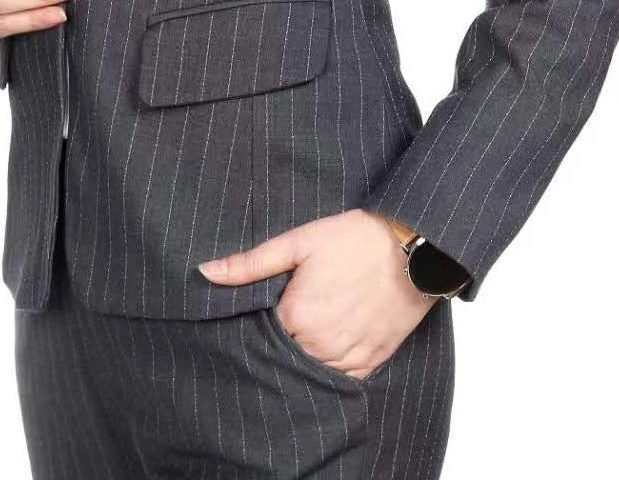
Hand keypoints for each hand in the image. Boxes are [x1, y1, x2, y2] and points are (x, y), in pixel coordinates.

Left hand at [198, 208, 435, 381]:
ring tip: (306, 329)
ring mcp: (349, 357)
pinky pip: (341, 379)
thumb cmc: (355, 239)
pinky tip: (326, 344)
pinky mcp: (371, 362)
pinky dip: (330, 366)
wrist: (413, 246)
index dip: (259, 321)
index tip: (263, 307)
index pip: (260, 336)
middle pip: (284, 356)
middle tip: (288, 314)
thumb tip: (206, 272)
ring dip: (303, 355)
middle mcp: (321, 346)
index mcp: (297, 317)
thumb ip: (250, 263)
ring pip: (310, 370)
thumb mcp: (299, 241)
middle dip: (279, 341)